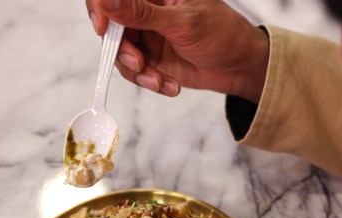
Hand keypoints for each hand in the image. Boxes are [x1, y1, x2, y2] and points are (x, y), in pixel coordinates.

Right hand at [86, 0, 268, 102]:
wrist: (240, 67)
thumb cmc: (222, 33)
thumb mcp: (182, 22)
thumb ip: (142, 13)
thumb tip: (106, 1)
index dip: (100, 8)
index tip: (103, 28)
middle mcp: (146, 11)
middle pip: (111, 27)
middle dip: (122, 50)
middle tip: (139, 64)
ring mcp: (147, 35)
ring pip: (120, 54)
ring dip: (138, 72)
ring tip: (159, 81)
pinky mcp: (151, 59)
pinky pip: (136, 72)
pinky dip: (149, 82)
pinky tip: (170, 85)